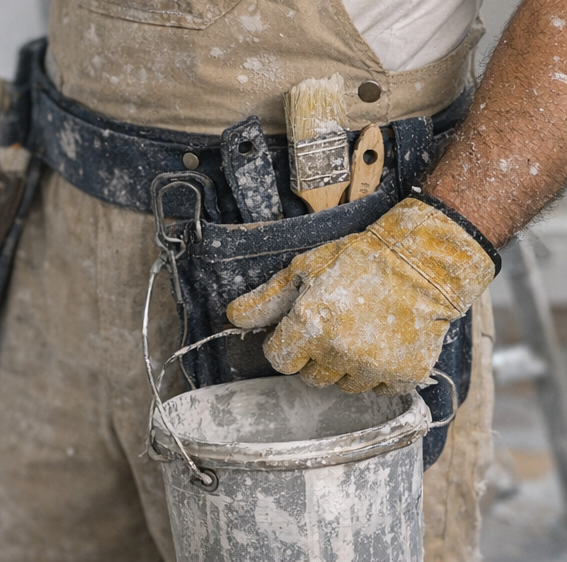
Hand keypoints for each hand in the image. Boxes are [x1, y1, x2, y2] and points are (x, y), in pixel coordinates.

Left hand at [226, 197, 495, 392]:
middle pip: (310, 378)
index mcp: (310, 325)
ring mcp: (373, 368)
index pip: (279, 360)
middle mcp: (339, 352)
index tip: (300, 328)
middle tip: (333, 324)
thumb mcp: (304, 269)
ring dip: (345, 366)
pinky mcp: (403, 377)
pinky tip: (384, 342)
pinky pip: (377, 390)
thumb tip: (231, 318)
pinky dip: (378, 373)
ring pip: (343, 386)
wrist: (419, 264)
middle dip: (315, 356)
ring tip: (361, 330)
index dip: (285, 344)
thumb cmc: (355, 260)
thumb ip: (267, 299)